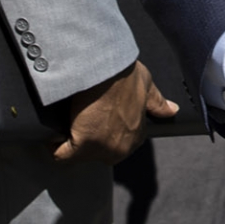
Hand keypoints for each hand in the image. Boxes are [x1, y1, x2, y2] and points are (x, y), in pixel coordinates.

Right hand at [54, 61, 178, 162]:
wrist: (106, 68)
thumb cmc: (126, 73)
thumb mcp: (147, 86)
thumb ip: (157, 102)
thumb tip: (172, 110)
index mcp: (136, 136)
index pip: (118, 144)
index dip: (105, 133)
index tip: (95, 120)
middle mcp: (120, 149)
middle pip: (96, 153)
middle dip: (86, 141)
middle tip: (78, 119)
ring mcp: (101, 149)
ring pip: (77, 156)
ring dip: (68, 143)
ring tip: (63, 124)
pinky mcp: (81, 145)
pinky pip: (61, 156)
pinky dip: (54, 147)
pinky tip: (52, 134)